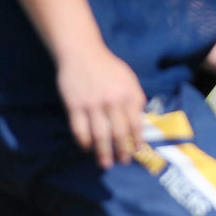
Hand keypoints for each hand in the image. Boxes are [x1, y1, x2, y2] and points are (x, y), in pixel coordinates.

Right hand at [57, 46, 145, 168]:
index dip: (137, 140)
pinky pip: (80, 130)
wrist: (82, 53)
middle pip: (118, 133)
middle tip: (122, 162)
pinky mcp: (75, 106)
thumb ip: (136, 98)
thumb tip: (140, 120)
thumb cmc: (108, 67)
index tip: (138, 151)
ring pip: (99, 135)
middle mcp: (112, 101)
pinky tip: (87, 148)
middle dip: (121, 151)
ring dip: (103, 152)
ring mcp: (92, 105)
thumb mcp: (129, 78)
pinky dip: (84, 142)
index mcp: (128, 94)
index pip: (135, 123)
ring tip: (105, 163)